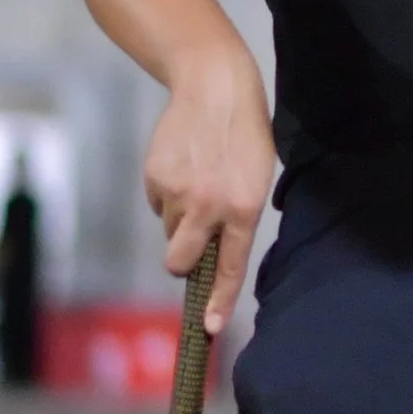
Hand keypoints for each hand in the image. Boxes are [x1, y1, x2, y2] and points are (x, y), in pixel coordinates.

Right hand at [142, 56, 277, 332]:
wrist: (215, 87)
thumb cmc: (244, 136)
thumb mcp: (257, 179)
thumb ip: (238, 219)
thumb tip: (213, 256)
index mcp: (244, 208)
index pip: (231, 266)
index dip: (218, 299)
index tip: (208, 327)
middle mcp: (210, 206)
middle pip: (180, 262)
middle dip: (182, 260)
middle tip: (193, 238)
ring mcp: (179, 193)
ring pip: (170, 230)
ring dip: (179, 217)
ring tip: (198, 179)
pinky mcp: (155, 178)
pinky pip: (156, 204)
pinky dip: (167, 194)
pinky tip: (182, 166)